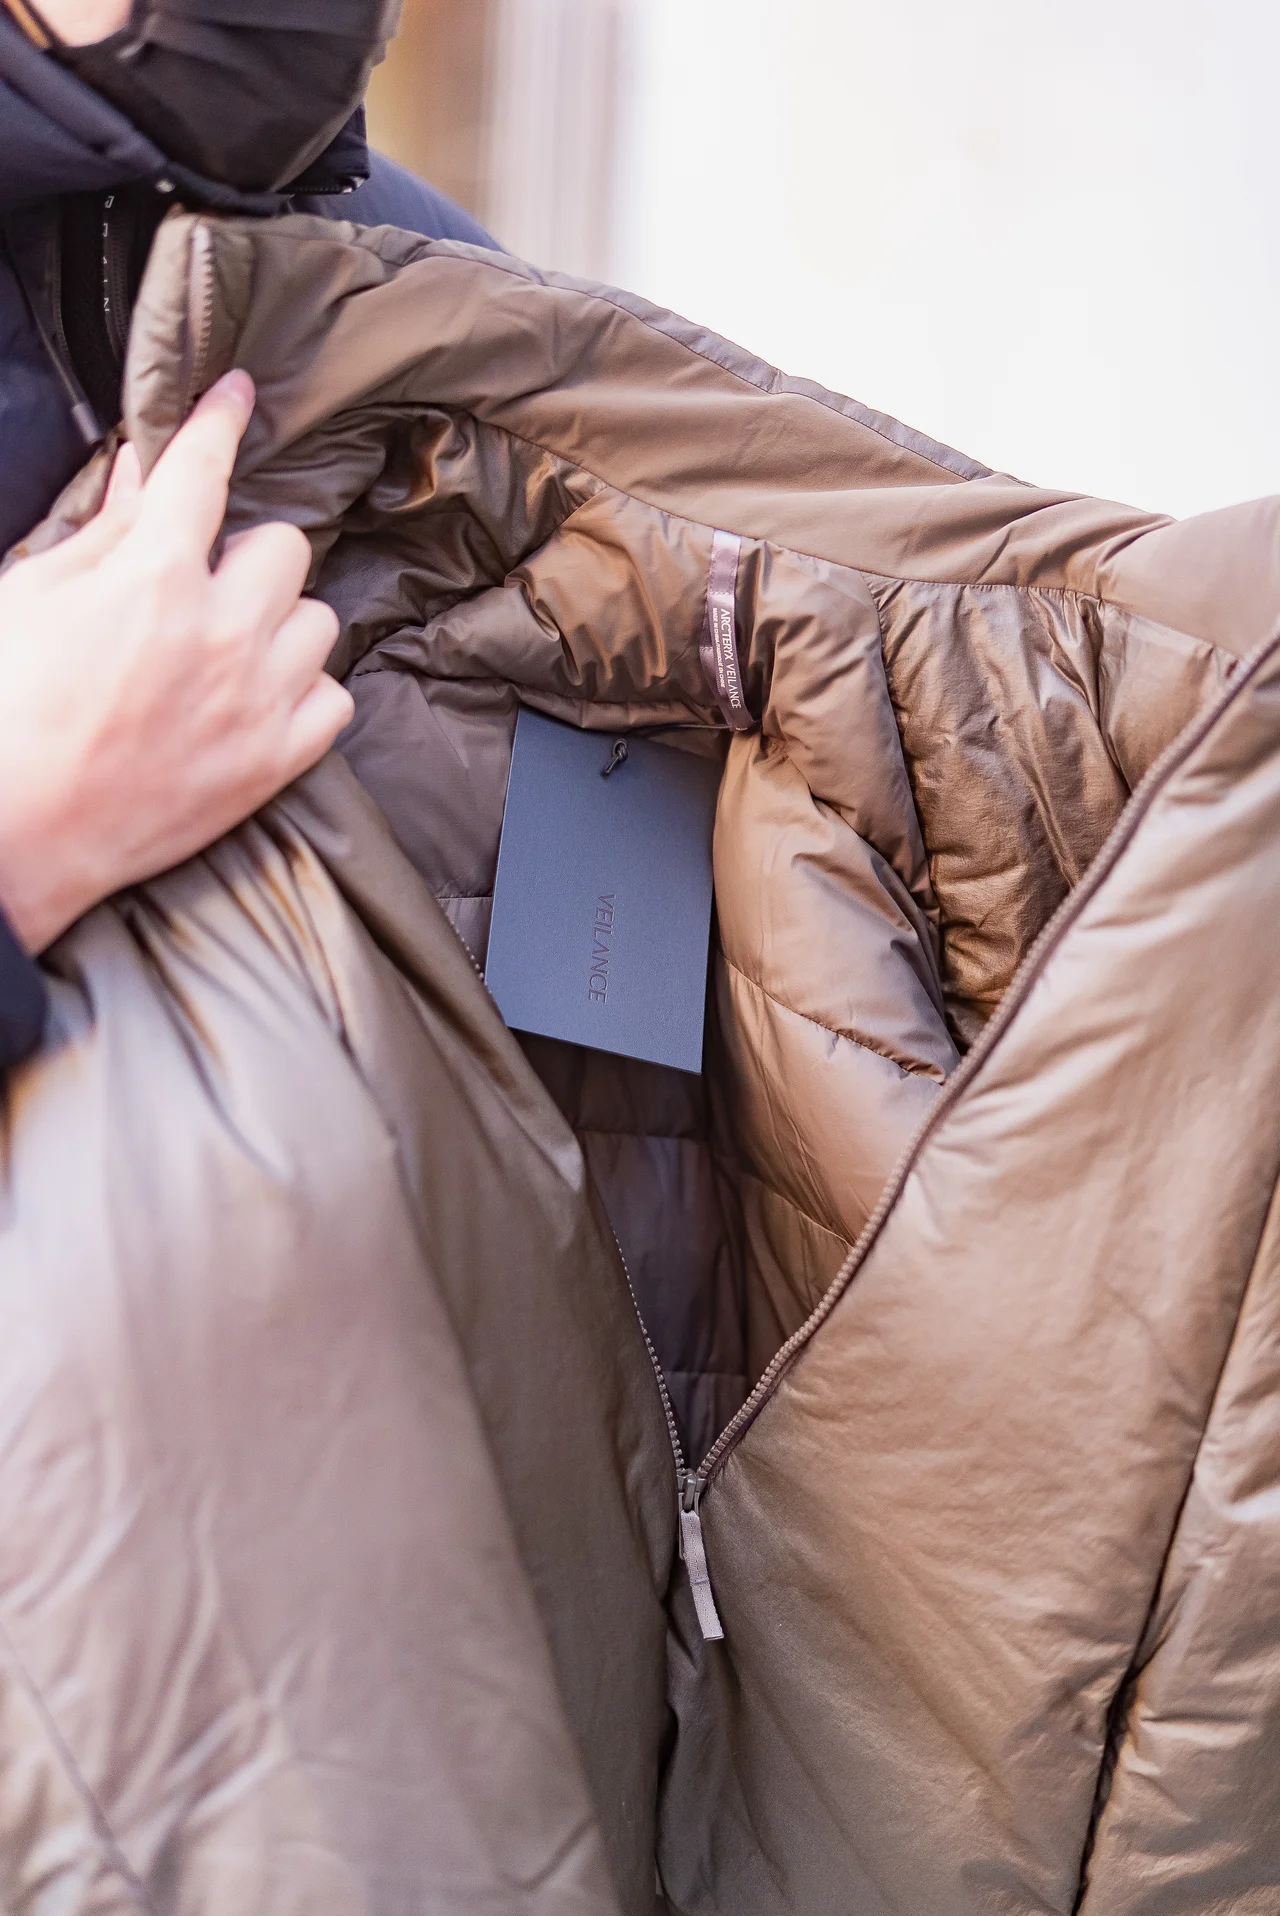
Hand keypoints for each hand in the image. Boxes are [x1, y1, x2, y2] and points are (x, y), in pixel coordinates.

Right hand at [0, 370, 352, 953]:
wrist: (15, 834)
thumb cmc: (7, 712)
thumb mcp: (32, 599)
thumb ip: (102, 532)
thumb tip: (142, 470)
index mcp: (152, 581)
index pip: (203, 474)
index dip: (219, 423)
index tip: (236, 396)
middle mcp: (221, 634)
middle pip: (284, 548)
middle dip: (245, 555)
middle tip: (202, 584)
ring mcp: (257, 702)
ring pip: (318, 621)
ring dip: (280, 624)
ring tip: (230, 649)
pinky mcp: (274, 763)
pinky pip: (335, 699)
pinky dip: (305, 692)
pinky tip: (259, 698)